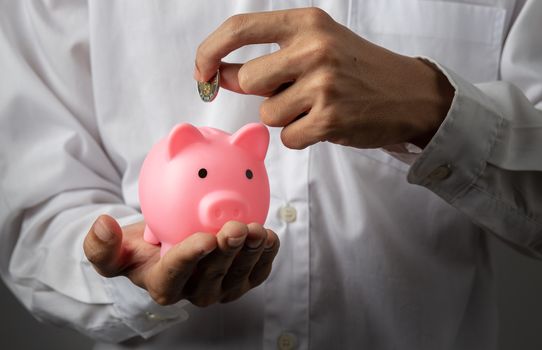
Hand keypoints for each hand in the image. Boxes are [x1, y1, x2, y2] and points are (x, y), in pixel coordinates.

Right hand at [83, 215, 278, 305]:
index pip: (176, 274)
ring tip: (258, 231)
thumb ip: (101, 245)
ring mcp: (220, 289)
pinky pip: (256, 273)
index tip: (205, 238)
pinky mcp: (240, 282)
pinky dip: (266, 257)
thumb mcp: (114, 249)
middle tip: (237, 228)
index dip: (191, 258)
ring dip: (251, 253)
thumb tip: (103, 225)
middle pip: (213, 276)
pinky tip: (269, 238)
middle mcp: (193, 292)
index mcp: (163, 285)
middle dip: (227, 253)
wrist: (168, 247)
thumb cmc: (142, 248)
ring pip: (239, 275)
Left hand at [195, 7, 453, 148]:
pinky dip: (302, 137)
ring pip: (268, 114)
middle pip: (249, 81)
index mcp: (306, 23)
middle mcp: (313, 48)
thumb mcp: (318, 47)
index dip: (209, 51)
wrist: (410, 94)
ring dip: (286, 117)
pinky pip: (289, 138)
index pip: (239, 29)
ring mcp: (323, 84)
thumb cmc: (359, 69)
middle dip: (263, 94)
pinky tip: (327, 124)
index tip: (203, 72)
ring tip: (319, 107)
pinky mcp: (331, 119)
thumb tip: (222, 76)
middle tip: (295, 93)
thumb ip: (271, 58)